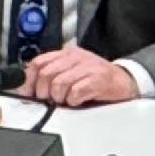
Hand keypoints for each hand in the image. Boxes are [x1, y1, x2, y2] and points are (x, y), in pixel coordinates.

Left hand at [20, 47, 143, 109]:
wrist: (125, 81)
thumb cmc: (96, 79)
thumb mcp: (72, 72)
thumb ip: (52, 76)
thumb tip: (29, 90)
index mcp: (66, 54)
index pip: (38, 63)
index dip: (29, 81)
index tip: (29, 93)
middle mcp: (76, 57)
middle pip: (46, 74)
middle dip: (44, 92)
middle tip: (51, 100)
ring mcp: (87, 67)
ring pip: (58, 84)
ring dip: (59, 98)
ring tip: (67, 100)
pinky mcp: (98, 79)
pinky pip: (75, 92)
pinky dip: (73, 100)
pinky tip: (78, 101)